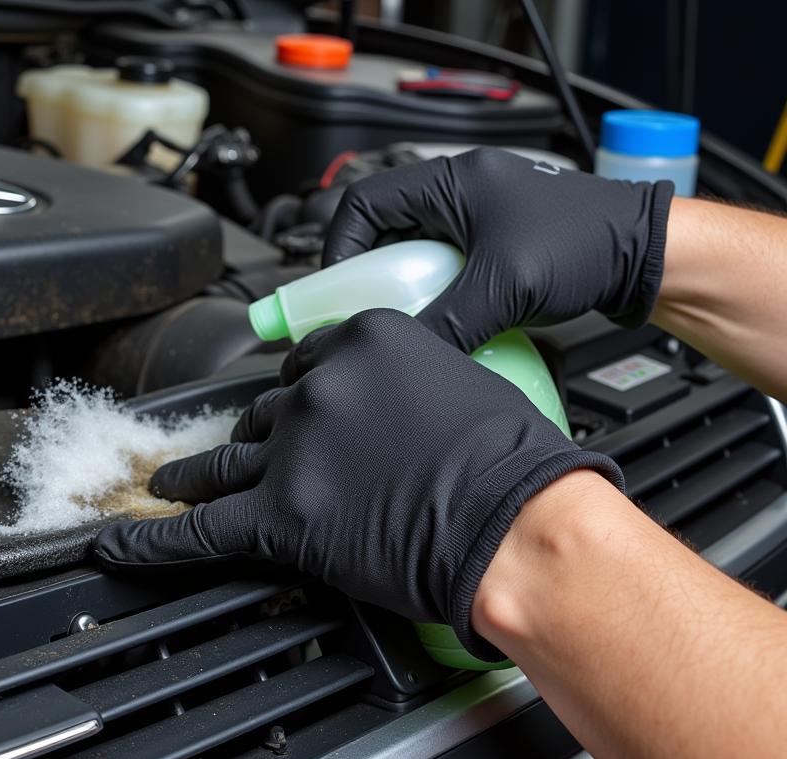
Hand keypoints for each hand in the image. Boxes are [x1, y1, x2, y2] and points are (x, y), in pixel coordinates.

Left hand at [95, 309, 622, 660]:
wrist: (519, 521)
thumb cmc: (514, 463)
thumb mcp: (463, 386)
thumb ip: (408, 386)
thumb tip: (394, 411)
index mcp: (361, 340)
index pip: (307, 363)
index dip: (301, 396)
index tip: (298, 413)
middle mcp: (316, 386)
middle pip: (265, 413)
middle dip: (256, 439)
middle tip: (246, 457)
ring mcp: (292, 450)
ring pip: (226, 462)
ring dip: (193, 476)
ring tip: (171, 484)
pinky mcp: (281, 514)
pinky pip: (201, 529)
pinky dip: (154, 540)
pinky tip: (120, 544)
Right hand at [323, 148, 674, 352]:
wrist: (644, 255)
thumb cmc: (588, 245)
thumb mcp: (504, 288)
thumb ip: (449, 323)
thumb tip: (409, 353)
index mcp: (453, 183)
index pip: (366, 203)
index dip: (342, 246)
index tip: (338, 285)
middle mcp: (462, 194)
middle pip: (388, 231)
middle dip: (374, 274)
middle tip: (372, 310)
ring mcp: (480, 218)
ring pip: (417, 252)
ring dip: (409, 288)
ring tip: (412, 320)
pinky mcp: (497, 245)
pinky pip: (447, 268)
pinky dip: (438, 295)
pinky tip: (448, 323)